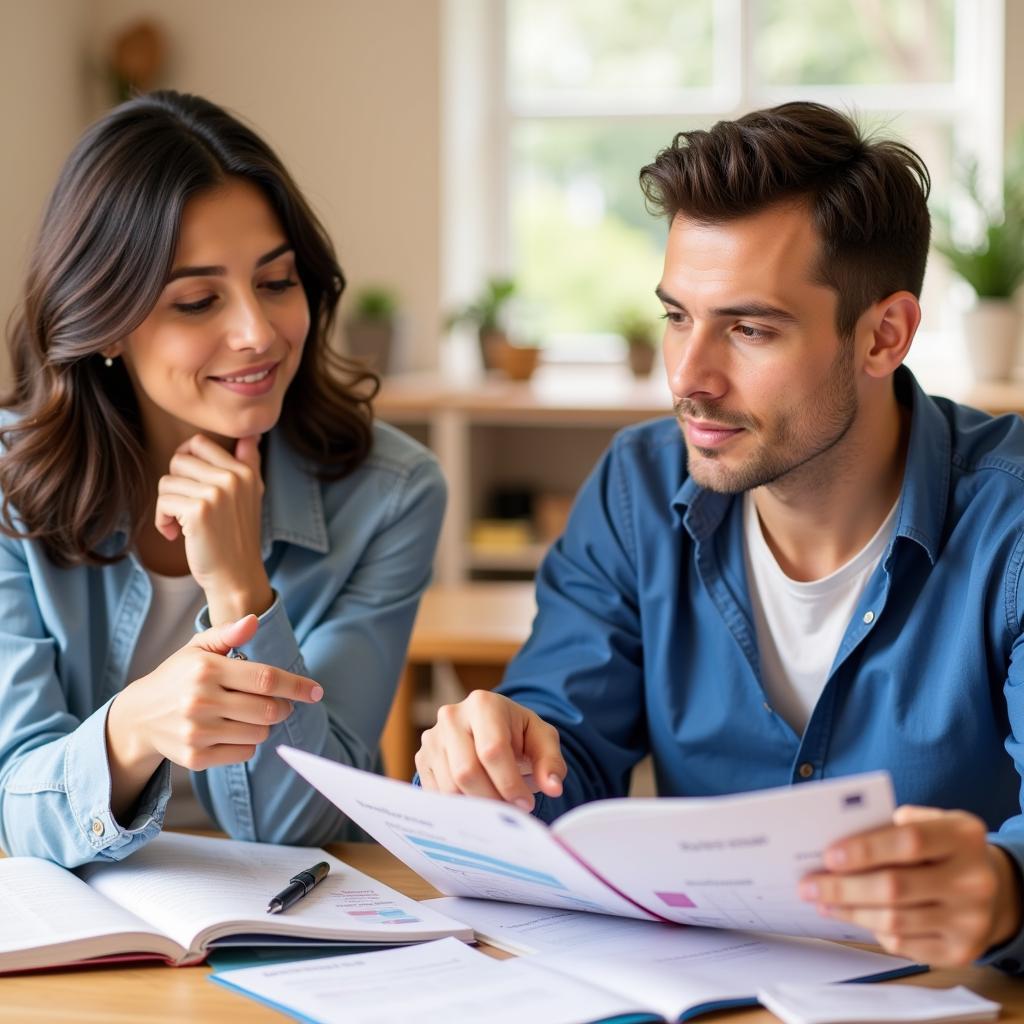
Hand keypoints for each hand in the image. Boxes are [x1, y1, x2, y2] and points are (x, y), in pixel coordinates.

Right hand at [108, 614, 323, 778]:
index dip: (297, 686)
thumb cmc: (178, 676)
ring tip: (250, 714)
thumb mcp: (198, 648)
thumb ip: (228, 634)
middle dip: (284, 707)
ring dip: (265, 725)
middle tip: (280, 704)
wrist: (138, 716)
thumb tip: (253, 620)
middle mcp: (200, 701)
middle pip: (269, 710)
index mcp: (206, 669)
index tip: (316, 692)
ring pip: (259, 733)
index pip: (266, 678)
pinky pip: (244, 753)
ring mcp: (197, 732)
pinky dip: (248, 744)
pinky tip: (232, 731)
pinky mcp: (195, 758)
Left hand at [154, 433, 271, 622]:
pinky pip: (163, 501)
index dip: (185, 462)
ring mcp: (217, 493)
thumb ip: (249, 461)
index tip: (190, 485)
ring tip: (181, 523)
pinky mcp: (199, 511)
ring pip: (167, 481)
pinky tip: (175, 534)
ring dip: (167, 505)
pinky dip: (163, 520)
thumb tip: (251, 433)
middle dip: (175, 484)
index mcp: (245, 470)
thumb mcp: (252, 494)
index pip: (199, 442)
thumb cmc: (237, 535)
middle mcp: (233, 477)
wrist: (236, 575)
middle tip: (185, 507)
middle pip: (179, 460)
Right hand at [415, 690, 565, 811]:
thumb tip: (553, 787)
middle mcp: (451, 716)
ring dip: (475, 807)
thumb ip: (551, 761)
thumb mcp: (542, 739)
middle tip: (511, 813)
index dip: (510, 784)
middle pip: (466, 771)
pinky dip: (458, 808)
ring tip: (497, 809)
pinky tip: (477, 806)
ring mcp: (433, 737)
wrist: (489, 729)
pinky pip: (436, 795)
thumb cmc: (518, 734)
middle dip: (492, 799)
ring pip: (449, 787)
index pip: (492, 751)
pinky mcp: (422, 758)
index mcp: (483, 704)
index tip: (526, 804)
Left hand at [799, 805, 1022, 965]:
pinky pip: (904, 944)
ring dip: (849, 911)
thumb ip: (888, 827)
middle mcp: (973, 879)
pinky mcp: (960, 951)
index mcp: (963, 836)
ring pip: (894, 921)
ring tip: (820, 901)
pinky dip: (872, 930)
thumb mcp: (927, 823)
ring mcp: (970, 920)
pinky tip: (851, 916)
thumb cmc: (941, 847)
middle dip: (843, 887)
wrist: (991, 887)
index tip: (827, 855)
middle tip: (808, 886)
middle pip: (895, 887)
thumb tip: (833, 846)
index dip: (865, 849)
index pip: (909, 841)